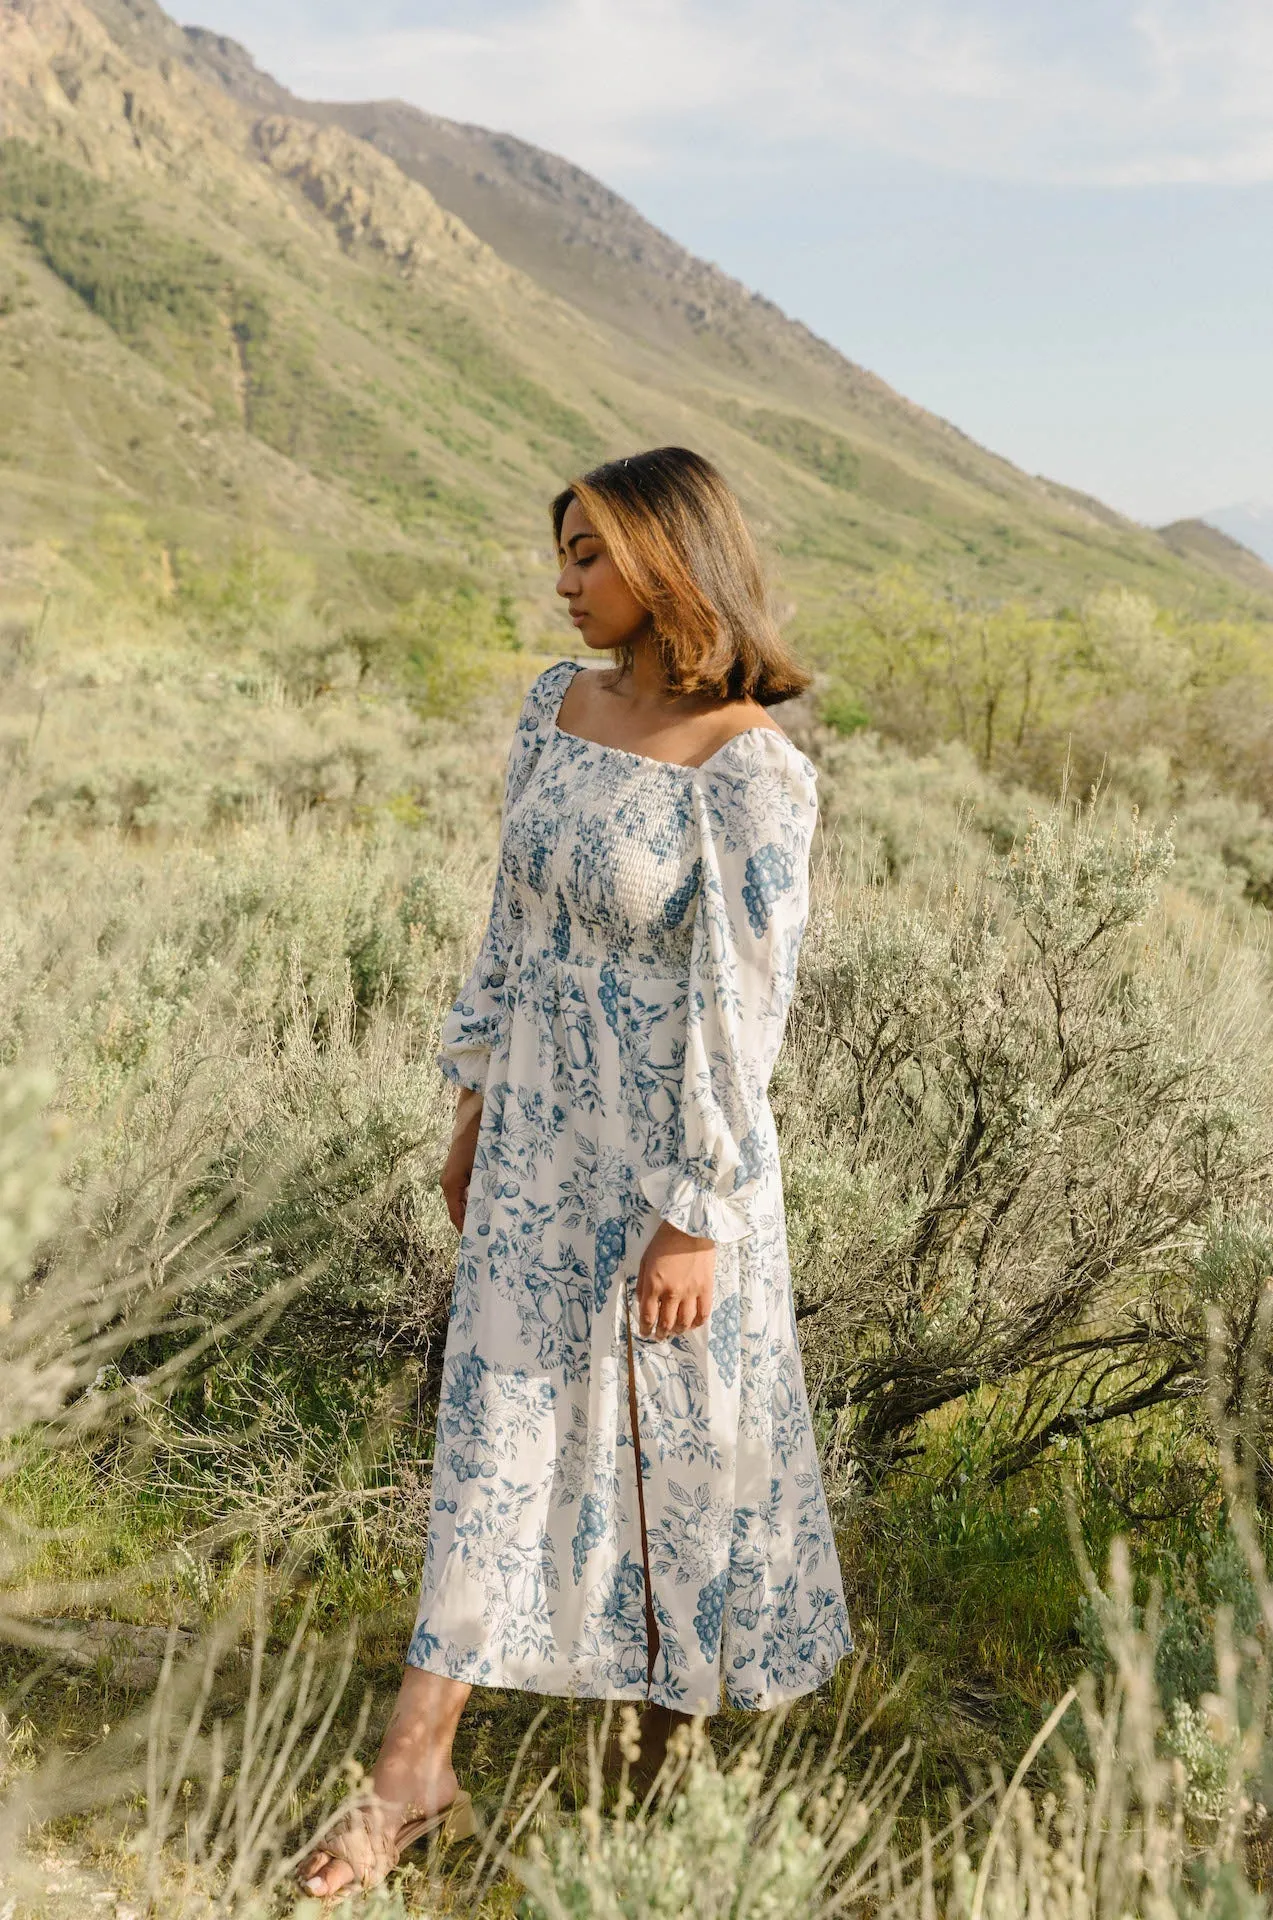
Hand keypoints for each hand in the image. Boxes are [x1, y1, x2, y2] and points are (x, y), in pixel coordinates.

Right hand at [440, 1089, 482, 1232]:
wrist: (474, 1114)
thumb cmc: (478, 1138)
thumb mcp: (483, 1166)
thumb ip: (486, 1188)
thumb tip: (495, 1209)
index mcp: (451, 1184)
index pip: (456, 1216)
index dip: (467, 1231)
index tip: (480, 1244)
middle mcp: (449, 1182)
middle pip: (460, 1211)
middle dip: (475, 1223)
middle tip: (492, 1237)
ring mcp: (454, 1176)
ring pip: (465, 1201)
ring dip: (477, 1211)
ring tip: (495, 1224)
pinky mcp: (461, 1171)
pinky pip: (468, 1191)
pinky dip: (478, 1199)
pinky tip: (493, 1203)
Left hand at [636, 1221, 715, 1339]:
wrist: (690, 1228)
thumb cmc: (664, 1241)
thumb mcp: (645, 1260)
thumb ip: (642, 1284)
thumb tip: (642, 1302)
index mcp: (654, 1284)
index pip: (647, 1315)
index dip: (645, 1328)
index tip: (645, 1332)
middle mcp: (672, 1292)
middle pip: (666, 1322)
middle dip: (661, 1333)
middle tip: (659, 1336)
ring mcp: (691, 1292)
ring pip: (685, 1322)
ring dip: (678, 1330)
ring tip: (675, 1331)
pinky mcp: (706, 1288)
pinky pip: (703, 1313)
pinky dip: (697, 1323)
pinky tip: (693, 1324)